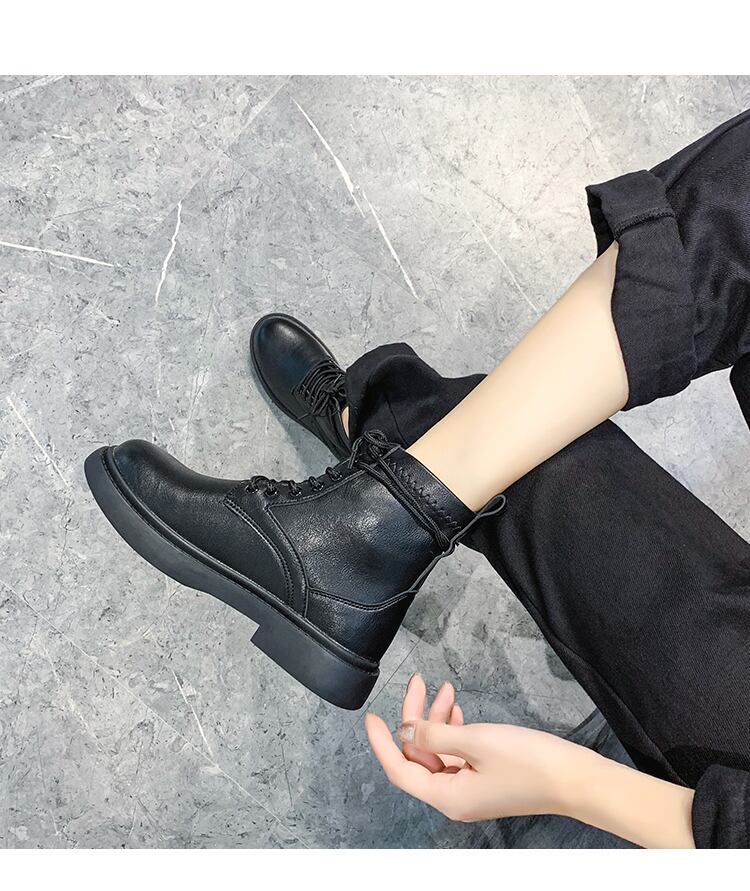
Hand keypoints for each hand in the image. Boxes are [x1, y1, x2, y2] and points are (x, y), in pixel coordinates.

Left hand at [365, 673, 587, 821]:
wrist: (574, 777)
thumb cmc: (530, 763)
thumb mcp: (475, 740)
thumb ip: (435, 734)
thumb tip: (405, 732)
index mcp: (447, 796)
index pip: (400, 769)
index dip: (382, 742)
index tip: (371, 717)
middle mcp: (454, 797)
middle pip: (418, 755)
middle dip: (415, 717)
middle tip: (418, 682)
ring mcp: (469, 788)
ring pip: (437, 750)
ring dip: (436, 718)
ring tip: (442, 688)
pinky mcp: (483, 777)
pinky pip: (455, 752)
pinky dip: (452, 728)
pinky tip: (455, 708)